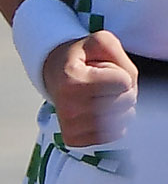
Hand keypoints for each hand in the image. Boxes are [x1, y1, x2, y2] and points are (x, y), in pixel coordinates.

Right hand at [42, 28, 136, 148]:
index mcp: (72, 81)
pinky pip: (115, 135)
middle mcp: (68, 107)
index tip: (103, 71)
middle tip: (104, 84)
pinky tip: (99, 112)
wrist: (53, 76)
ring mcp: (70, 127)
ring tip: (101, 97)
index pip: (124, 82)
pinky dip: (114, 123)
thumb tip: (130, 85)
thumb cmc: (80, 59)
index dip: (120, 73)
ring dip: (120, 107)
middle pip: (126, 101)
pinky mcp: (74, 140)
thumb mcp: (99, 42)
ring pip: (123, 120)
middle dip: (124, 91)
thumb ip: (119, 54)